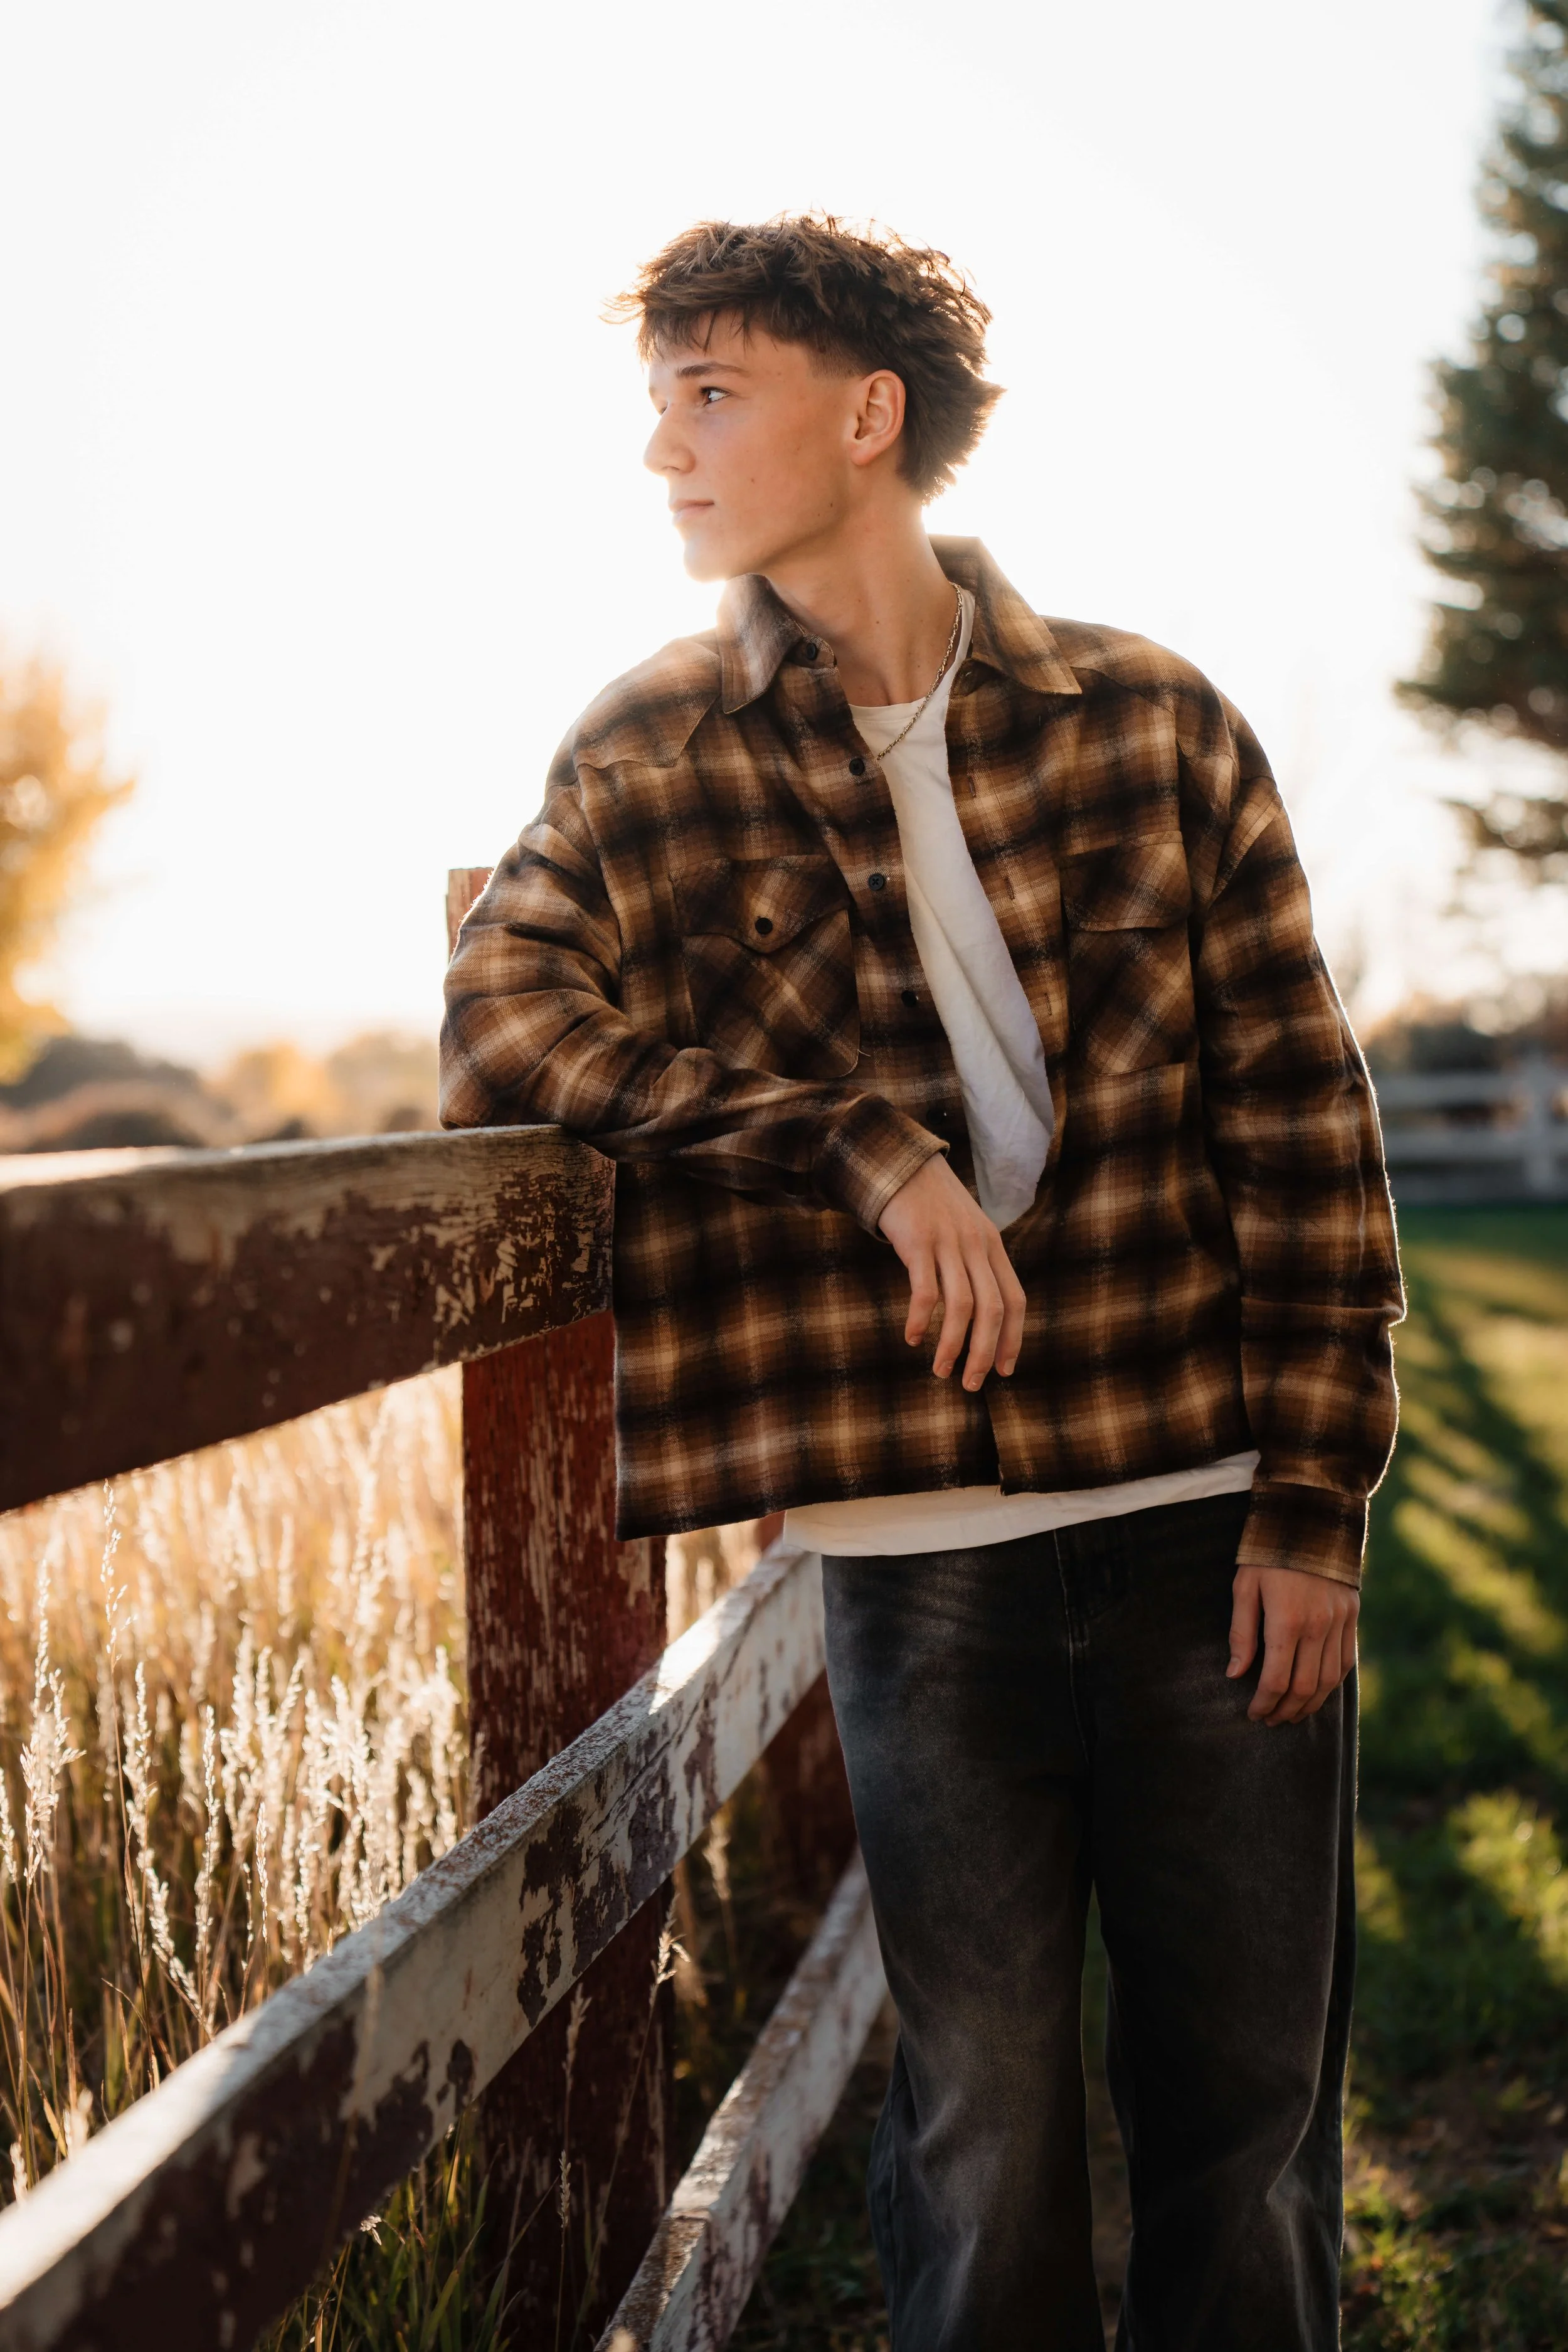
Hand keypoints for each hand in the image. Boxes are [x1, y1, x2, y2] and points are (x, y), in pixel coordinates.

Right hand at [878, 1155, 1025, 1390]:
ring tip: (942, 1370)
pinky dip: (921, 1319)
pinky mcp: (919, 1241)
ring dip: (953, 1345)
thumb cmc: (932, 1206)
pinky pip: (926, 1290)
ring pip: (962, 1305)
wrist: (901, 1165)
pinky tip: (913, 1338)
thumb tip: (979, 1316)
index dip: (1014, 1339)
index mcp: (993, 1246)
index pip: (1015, 1300)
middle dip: (985, 1353)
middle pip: (993, 1309)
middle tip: (972, 1384)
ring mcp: (949, 1243)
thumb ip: (975, 1266)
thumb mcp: (966, 1231)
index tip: (1005, 1370)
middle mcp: (977, 1246)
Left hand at [1227, 1565, 1357, 1725]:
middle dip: (1285, 1710)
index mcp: (1287, 1621)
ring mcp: (1340, 1623)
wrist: (1312, 1520)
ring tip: (1292, 1714)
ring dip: (1310, 1705)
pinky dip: (1331, 1685)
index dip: (1264, 1703)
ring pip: (1328, 1681)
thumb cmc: (1269, 1553)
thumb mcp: (1245, 1587)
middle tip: (1270, 1720)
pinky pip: (1345, 1663)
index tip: (1253, 1713)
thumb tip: (1235, 1674)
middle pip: (1304, 1687)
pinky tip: (1316, 1693)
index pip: (1276, 1679)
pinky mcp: (1352, 1617)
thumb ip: (1241, 1633)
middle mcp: (1318, 1626)